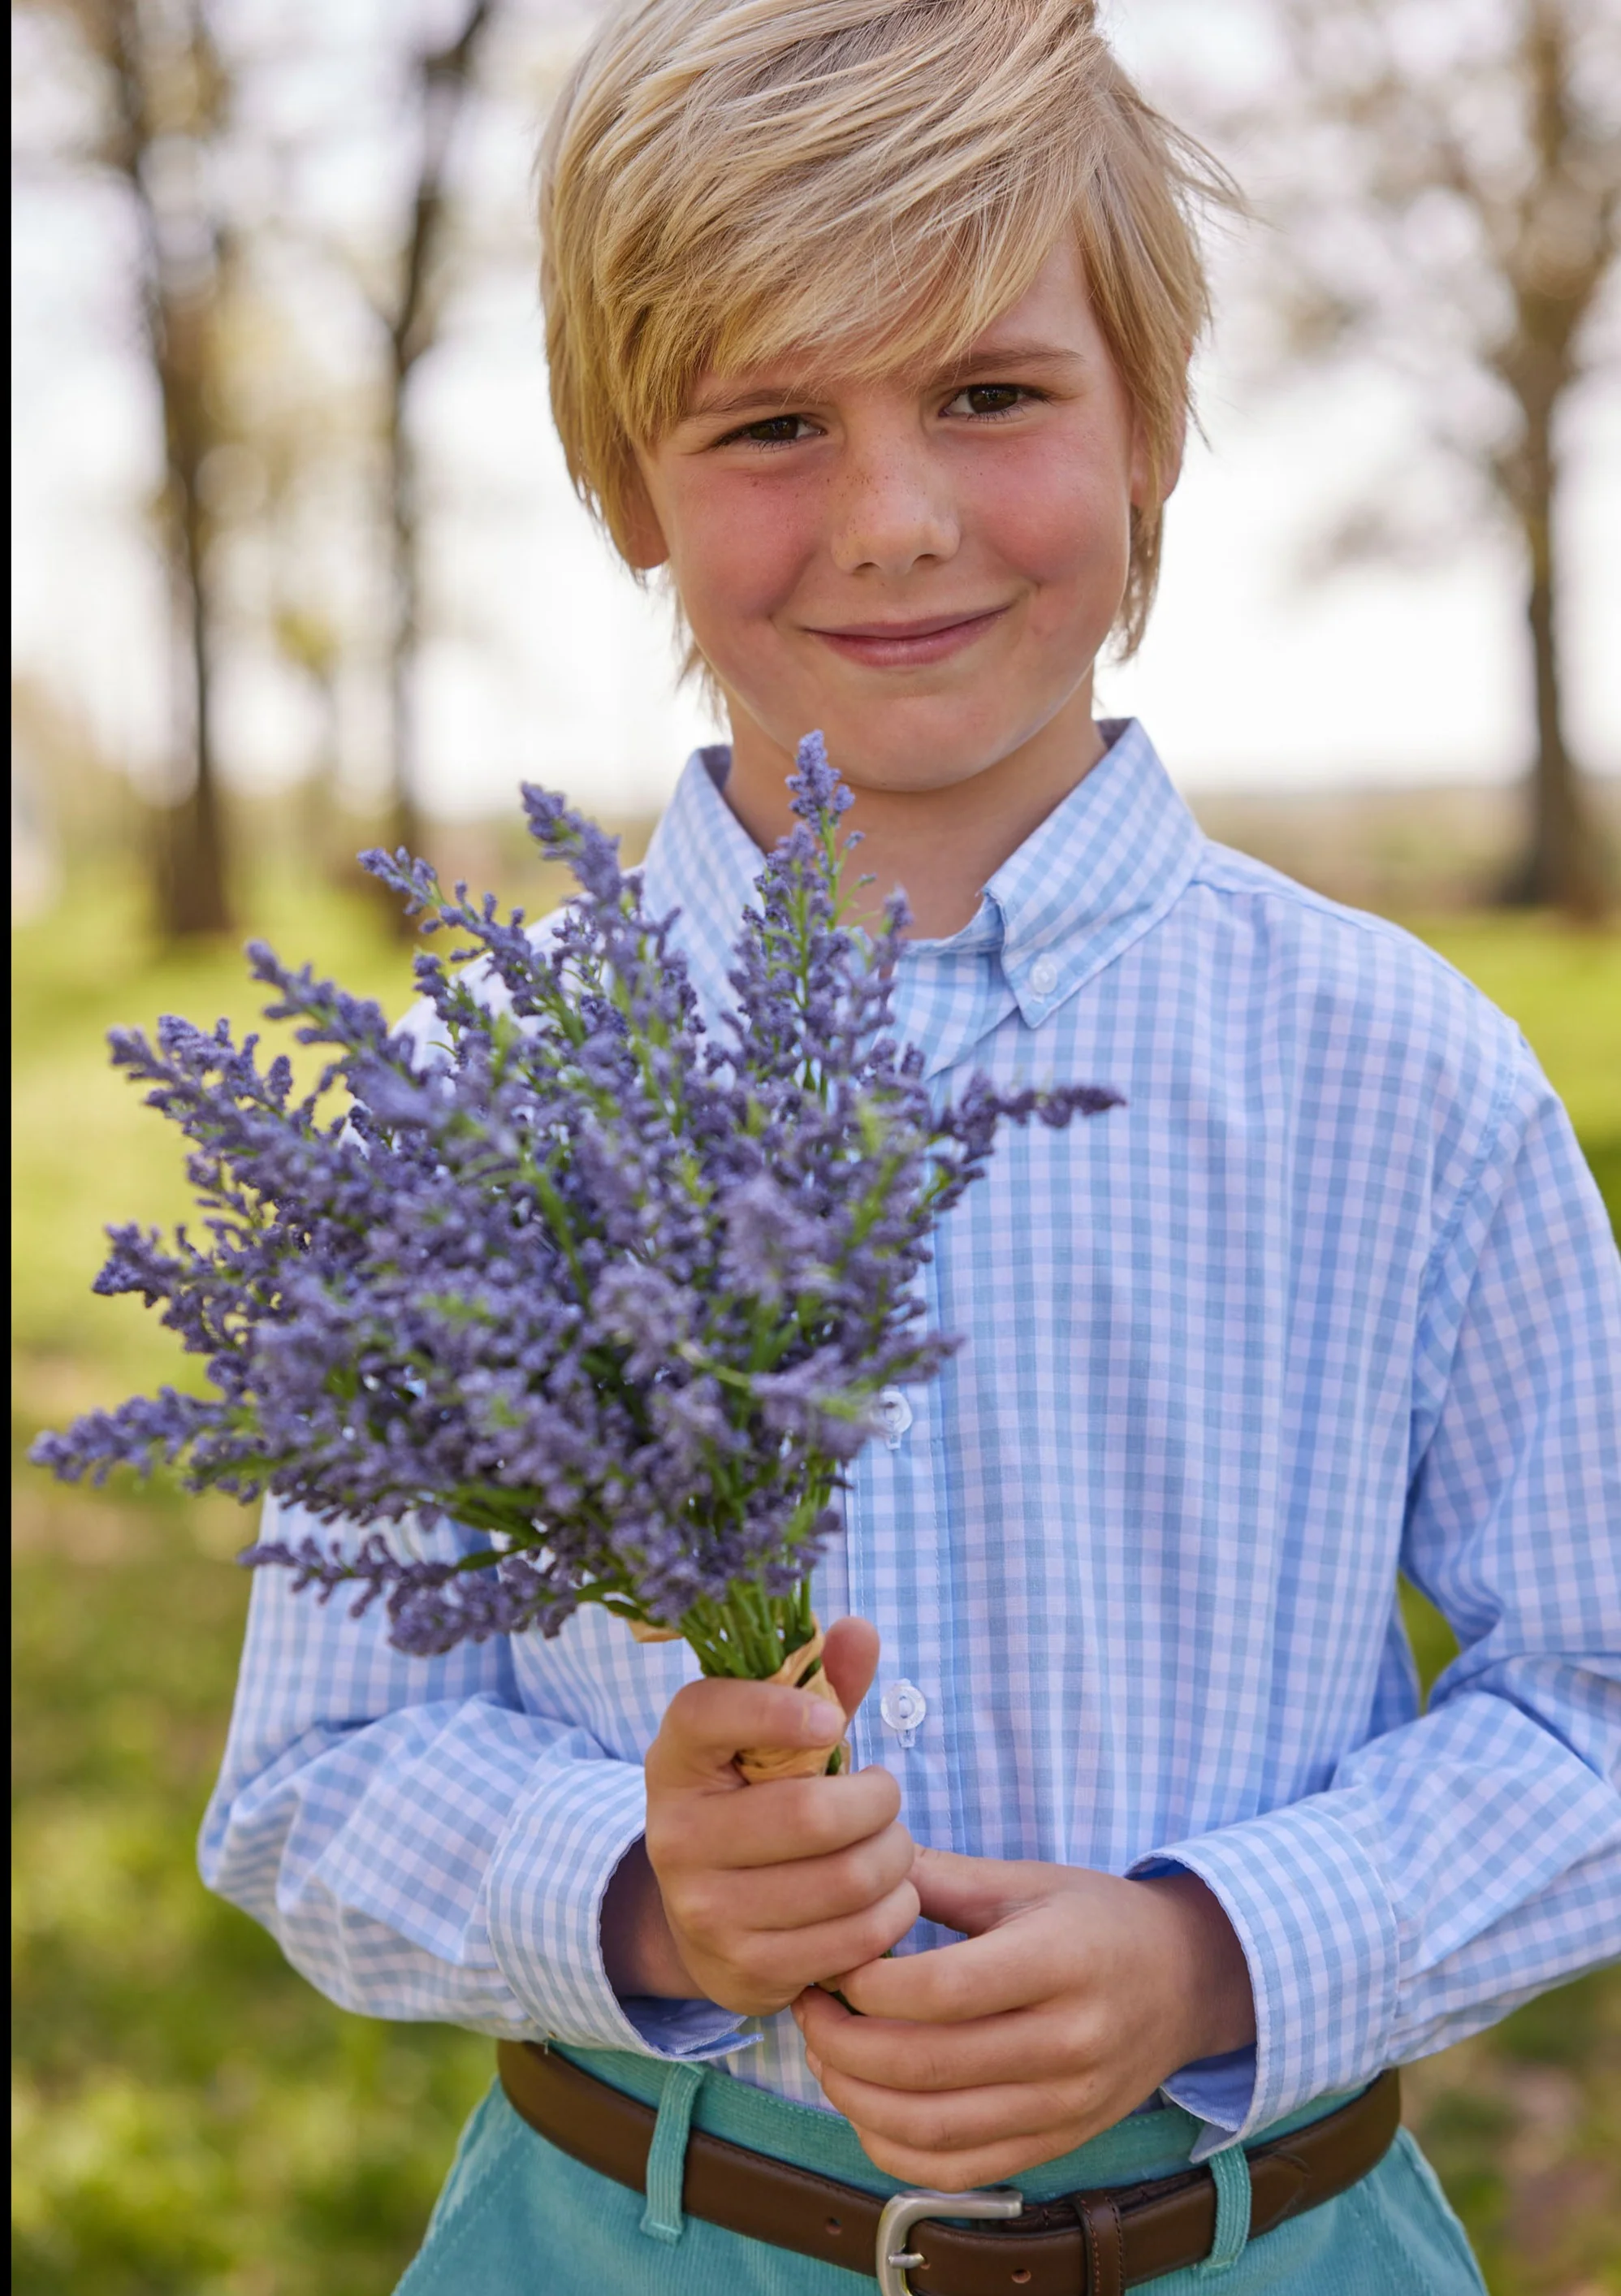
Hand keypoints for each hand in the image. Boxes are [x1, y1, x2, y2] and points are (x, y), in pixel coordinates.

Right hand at [603, 1617, 919, 2017]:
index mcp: (676, 1759)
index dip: (777, 1710)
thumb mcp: (774, 1743)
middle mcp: (676, 1836)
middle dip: (878, 1801)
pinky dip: (894, 1912)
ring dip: (896, 1858)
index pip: (708, 1713)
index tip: (833, 1724)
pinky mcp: (745, 1971)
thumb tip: (861, 1628)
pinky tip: (885, 1895)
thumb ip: (822, 1685)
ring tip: (891, 1846)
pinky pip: (855, 1940)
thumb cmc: (755, 1804)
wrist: (704, 1919)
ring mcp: (705, 1911)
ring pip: (846, 1880)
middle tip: (884, 1797)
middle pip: (811, 1814)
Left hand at [792, 1847, 1255, 2189]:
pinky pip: (958, 2170)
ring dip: (855, 2098)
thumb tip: (850, 1865)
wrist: (1184, 1982)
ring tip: (825, 2052)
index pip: (941, 1990)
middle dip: (842, 2040)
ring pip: (932, 2129)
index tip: (833, 1960)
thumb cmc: (1094, 1919)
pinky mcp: (1056, 2145)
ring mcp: (1064, 2106)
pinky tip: (865, 2107)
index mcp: (1060, 1962)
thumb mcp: (1025, 1880)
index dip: (867, 1983)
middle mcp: (1068, 2043)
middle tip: (808, 2005)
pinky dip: (893, 2149)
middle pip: (925, 2065)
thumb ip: (938, 1877)